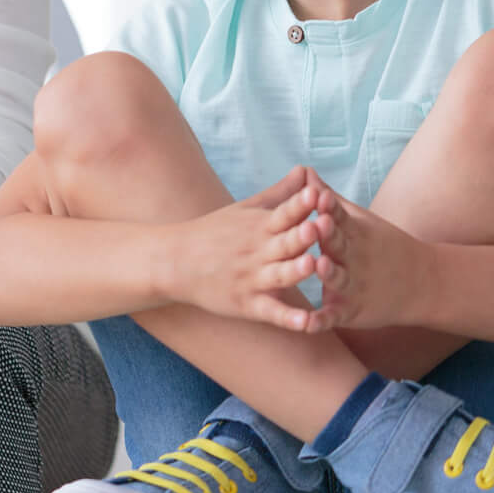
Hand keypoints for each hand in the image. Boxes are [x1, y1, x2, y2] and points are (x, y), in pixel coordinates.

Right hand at [161, 165, 335, 332]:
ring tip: (312, 265)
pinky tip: (305, 323)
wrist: (175, 262)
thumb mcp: (246, 208)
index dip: (299, 204)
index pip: (283, 213)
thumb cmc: (215, 232)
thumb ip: (281, 193)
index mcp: (260, 226)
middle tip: (319, 226)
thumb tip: (307, 169)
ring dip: (295, 270)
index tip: (316, 192)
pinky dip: (287, 318)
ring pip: (279, 276)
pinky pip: (271, 312)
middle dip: (302, 235)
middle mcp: (257, 252)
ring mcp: (252, 280)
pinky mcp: (247, 305)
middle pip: (284, 243)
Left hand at [304, 181, 434, 331]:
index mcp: (355, 234)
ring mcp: (355, 285)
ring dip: (329, 273)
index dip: (329, 207)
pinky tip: (307, 324)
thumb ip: (329, 200)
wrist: (421, 283)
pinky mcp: (352, 311)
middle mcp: (355, 259)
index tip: (318, 195)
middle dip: (328, 235)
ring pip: (339, 278)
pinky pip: (334, 316)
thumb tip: (305, 172)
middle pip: (339, 245)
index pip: (340, 217)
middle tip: (317, 223)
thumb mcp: (360, 221)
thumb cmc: (381, 247)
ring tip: (318, 265)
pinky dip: (322, 320)